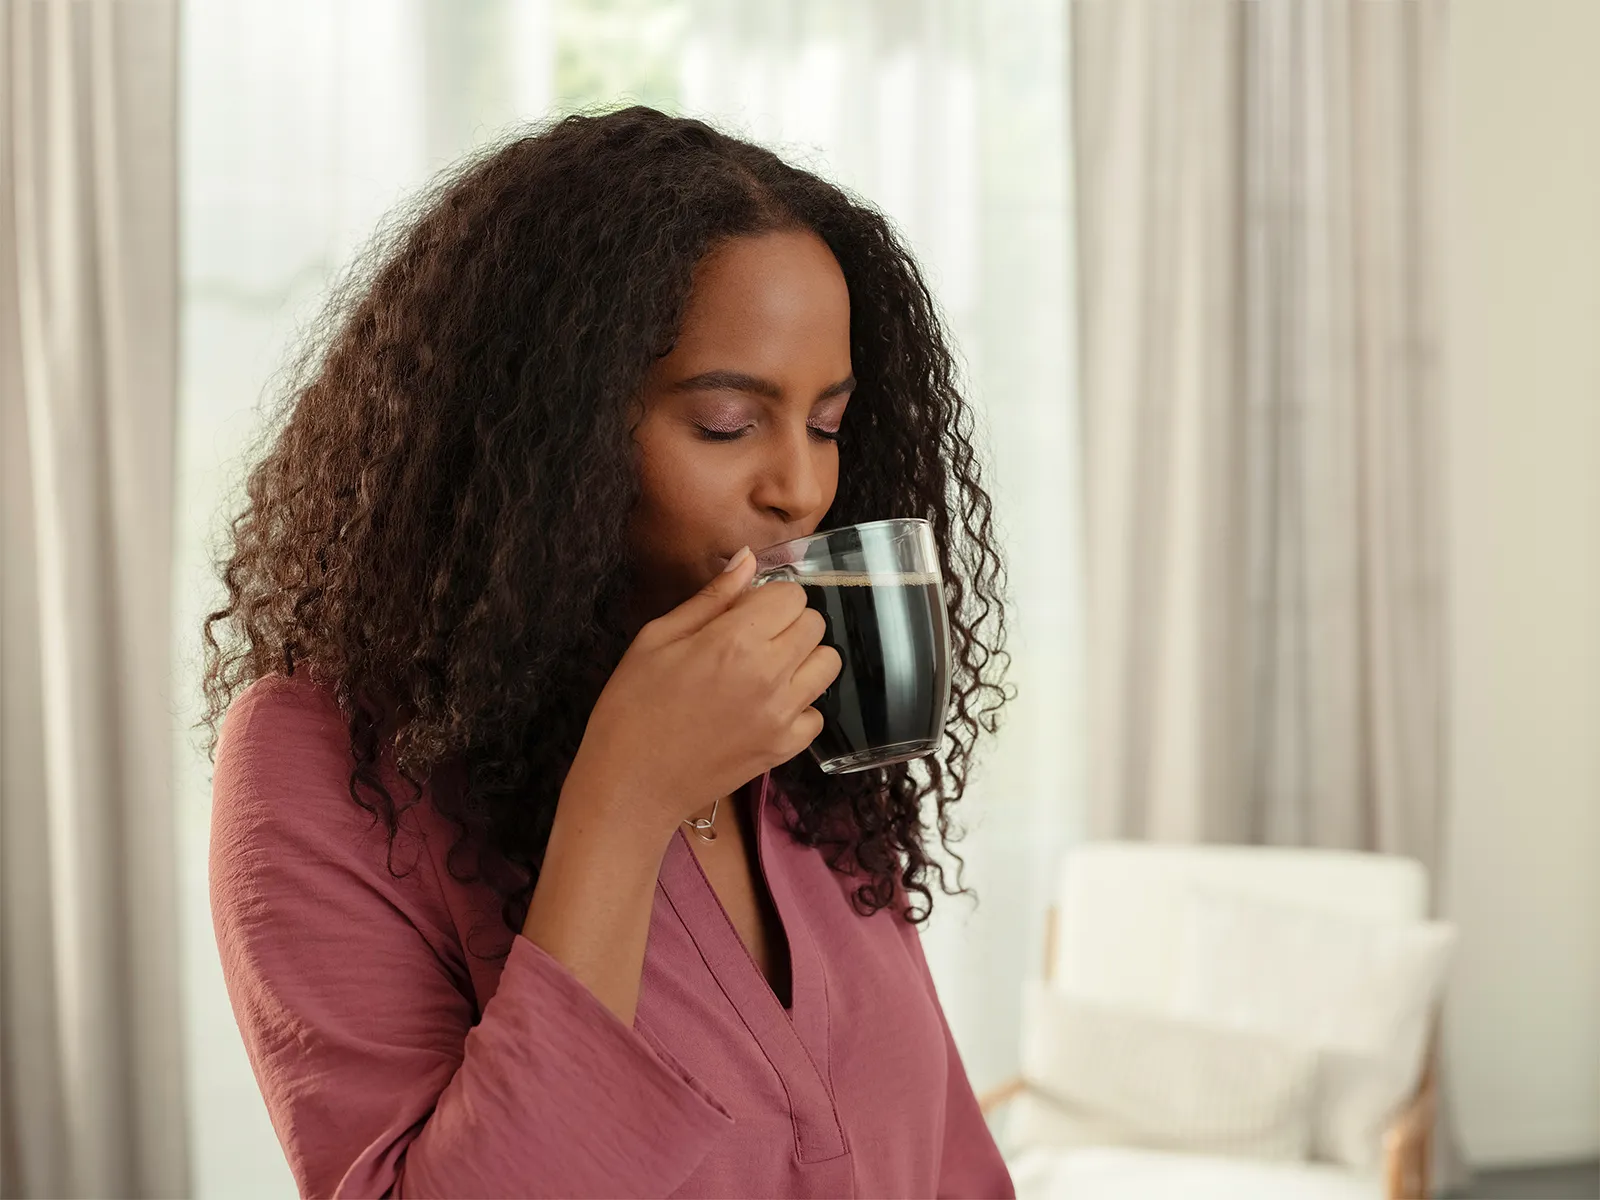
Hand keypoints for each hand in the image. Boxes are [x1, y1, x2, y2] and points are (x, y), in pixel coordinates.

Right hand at [566, 548, 841, 836]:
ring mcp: (783, 715)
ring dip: (802, 660)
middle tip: (750, 641)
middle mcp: (770, 675)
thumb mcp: (657, 638)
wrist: (630, 784)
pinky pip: (817, 713)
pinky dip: (798, 706)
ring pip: (828, 664)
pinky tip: (762, 708)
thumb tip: (748, 559)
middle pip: (815, 624)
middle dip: (787, 623)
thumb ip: (711, 597)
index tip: (744, 612)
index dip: (768, 597)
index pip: (793, 595)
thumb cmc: (632, 706)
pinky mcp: (786, 749)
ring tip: (763, 672)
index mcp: (735, 640)